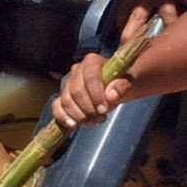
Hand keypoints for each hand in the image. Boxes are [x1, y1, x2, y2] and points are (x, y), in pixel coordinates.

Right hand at [52, 3, 159, 128]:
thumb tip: (111, 95)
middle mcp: (76, 70)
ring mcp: (68, 84)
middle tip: (102, 117)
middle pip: (76, 91)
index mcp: (92, 61)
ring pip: (66, 101)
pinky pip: (57, 106)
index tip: (104, 109)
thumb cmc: (123, 84)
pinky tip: (73, 125)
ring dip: (80, 116)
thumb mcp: (130, 84)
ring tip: (96, 120)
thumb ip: (123, 87)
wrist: (116, 89)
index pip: (90, 77)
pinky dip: (62, 117)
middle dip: (88, 108)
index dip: (96, 95)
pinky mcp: (63, 97)